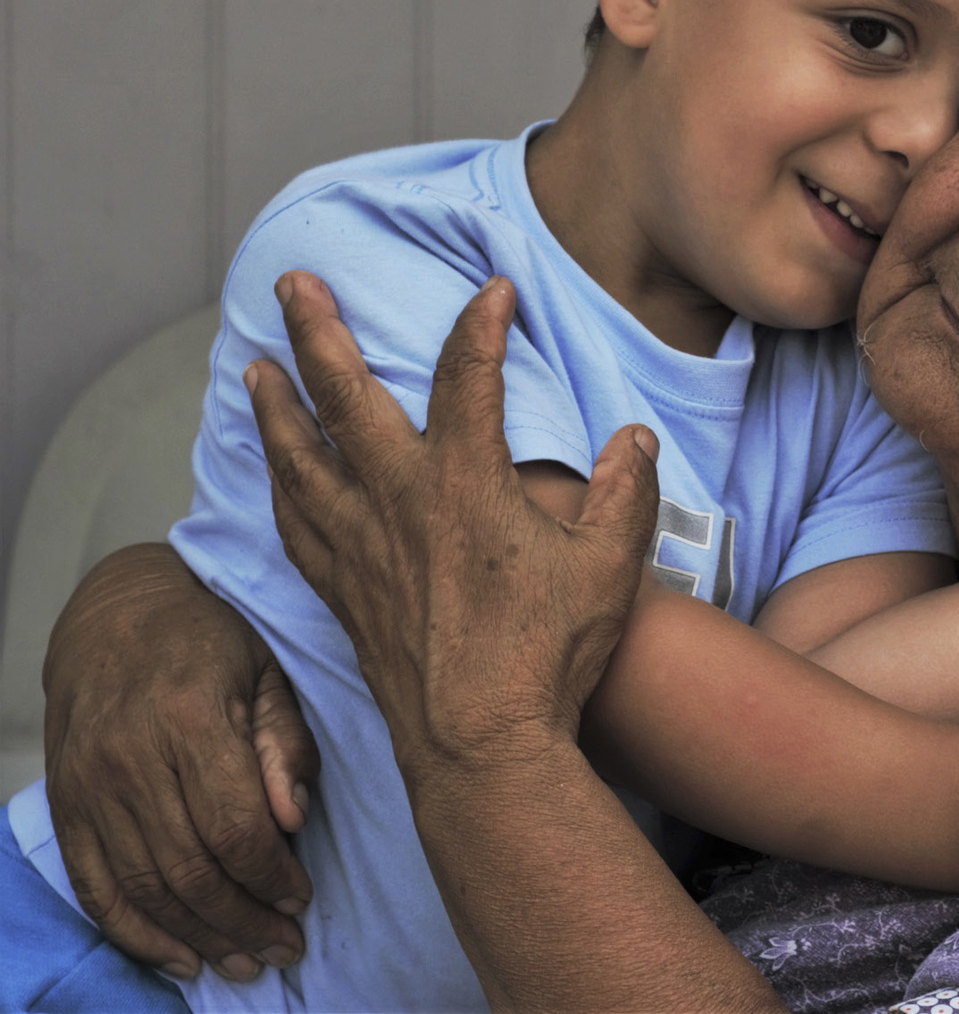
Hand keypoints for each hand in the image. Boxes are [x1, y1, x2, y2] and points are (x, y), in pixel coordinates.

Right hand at [42, 545, 316, 982]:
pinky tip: (178, 958)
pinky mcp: (66, 806)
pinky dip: (136, 932)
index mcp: (189, 719)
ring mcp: (89, 787)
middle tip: (284, 949)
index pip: (234, 826)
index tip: (303, 900)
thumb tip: (294, 821)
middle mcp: (130, 759)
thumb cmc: (209, 640)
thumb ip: (285, 746)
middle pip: (189, 869)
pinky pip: (95, 886)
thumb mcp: (268, 673)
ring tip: (244, 962)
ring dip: (198, 937)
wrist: (115, 612)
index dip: (271, 876)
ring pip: (144, 888)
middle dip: (242, 920)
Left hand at [245, 271, 660, 774]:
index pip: (468, 375)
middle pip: (344, 397)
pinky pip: (297, 524)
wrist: (482, 745)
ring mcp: (361, 547)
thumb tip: (632, 438)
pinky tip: (277, 475)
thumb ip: (626, 493)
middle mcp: (398, 502)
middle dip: (316, 332)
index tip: (494, 291)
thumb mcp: (610, 566)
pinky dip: (281, 487)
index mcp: (465, 483)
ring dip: (276, 405)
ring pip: (299, 458)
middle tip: (295, 284)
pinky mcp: (344, 591)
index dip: (481, 324)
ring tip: (256, 367)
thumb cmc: (548, 654)